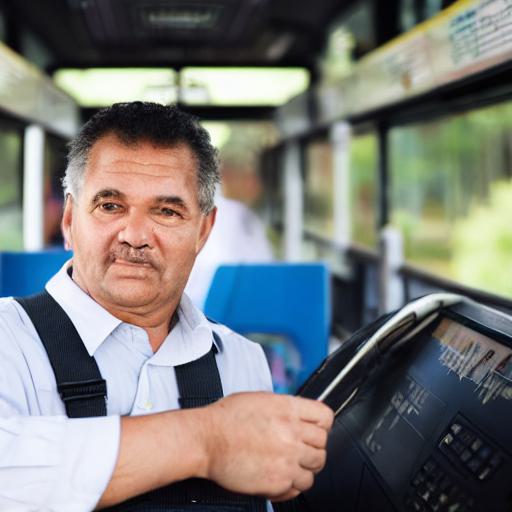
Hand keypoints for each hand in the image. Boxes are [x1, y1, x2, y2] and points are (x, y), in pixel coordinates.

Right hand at [200, 392, 333, 500]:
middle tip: (300, 449)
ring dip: (305, 467)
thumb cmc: (226, 418)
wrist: (206, 439)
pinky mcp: (278, 481)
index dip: (322, 425)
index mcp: (288, 409)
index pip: (325, 417)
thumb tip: (299, 416)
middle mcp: (292, 433)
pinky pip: (299, 488)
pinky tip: (281, 476)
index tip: (316, 430)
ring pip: (315, 468)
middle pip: (322, 445)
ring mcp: (287, 459)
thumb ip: (285, 408)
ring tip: (290, 464)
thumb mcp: (261, 400)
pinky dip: (292, 484)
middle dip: (313, 447)